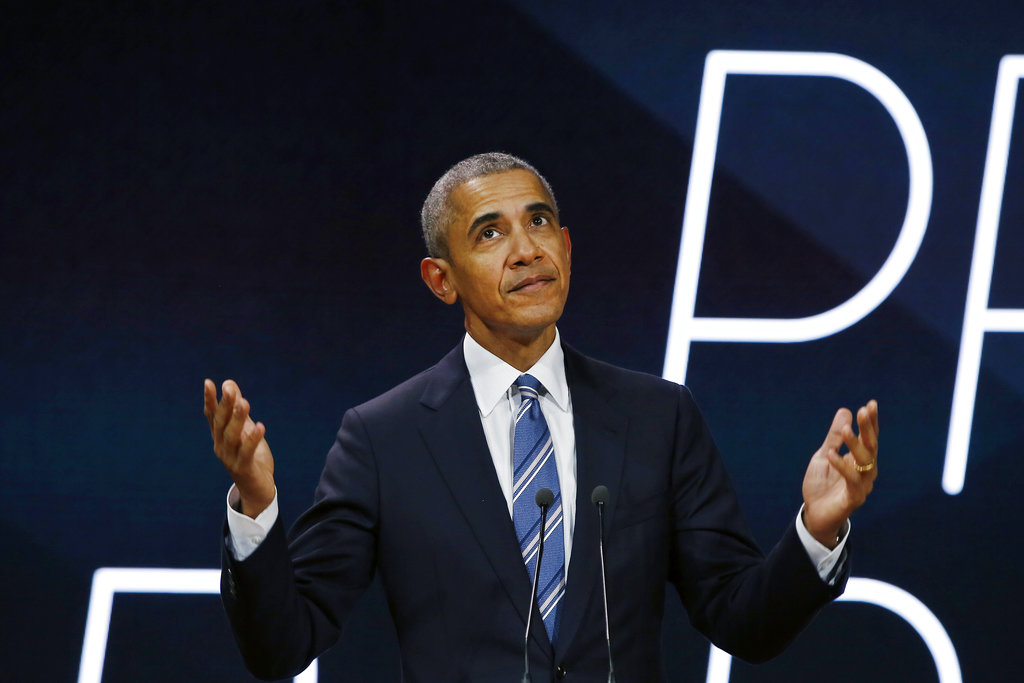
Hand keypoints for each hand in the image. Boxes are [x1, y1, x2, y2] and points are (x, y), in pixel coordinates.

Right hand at [204, 379, 275, 517]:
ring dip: (238, 419)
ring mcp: (230, 458)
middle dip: (225, 405)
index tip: (208, 383)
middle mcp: (221, 446)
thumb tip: (229, 383)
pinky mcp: (243, 469)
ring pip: (232, 436)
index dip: (210, 400)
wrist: (257, 488)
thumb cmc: (251, 456)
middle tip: (229, 389)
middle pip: (221, 423)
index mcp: (220, 436)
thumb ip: (237, 408)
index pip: (212, 415)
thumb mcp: (245, 428)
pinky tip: (260, 427)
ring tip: (245, 402)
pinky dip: (252, 440)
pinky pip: (247, 452)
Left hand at [801, 400, 878, 547]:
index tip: (871, 404)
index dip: (871, 422)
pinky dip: (841, 466)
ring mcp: (862, 485)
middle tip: (864, 411)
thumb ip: (834, 437)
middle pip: (871, 447)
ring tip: (844, 429)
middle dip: (868, 428)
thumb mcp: (824, 455)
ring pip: (864, 462)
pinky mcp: (854, 498)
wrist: (814, 514)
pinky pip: (851, 480)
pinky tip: (831, 454)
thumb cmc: (822, 485)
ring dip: (855, 444)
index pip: (869, 438)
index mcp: (860, 460)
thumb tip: (845, 410)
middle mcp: (866, 471)